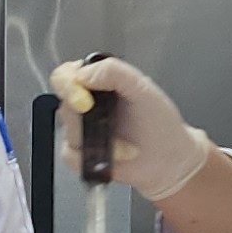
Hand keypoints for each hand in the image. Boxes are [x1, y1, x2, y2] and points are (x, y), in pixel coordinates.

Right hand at [49, 55, 213, 196]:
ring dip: (98, 139)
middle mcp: (86, 103)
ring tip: (125, 142)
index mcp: (98, 80)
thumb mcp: (143, 88)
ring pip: (69, 130)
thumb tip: (82, 74)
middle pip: (63, 103)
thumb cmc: (159, 123)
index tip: (85, 101)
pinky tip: (116, 156)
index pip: (65, 75)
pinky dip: (95, 157)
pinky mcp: (79, 153)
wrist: (168, 160)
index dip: (68, 86)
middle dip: (84, 117)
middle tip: (105, 123)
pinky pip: (71, 155)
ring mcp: (82, 129)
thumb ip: (114, 72)